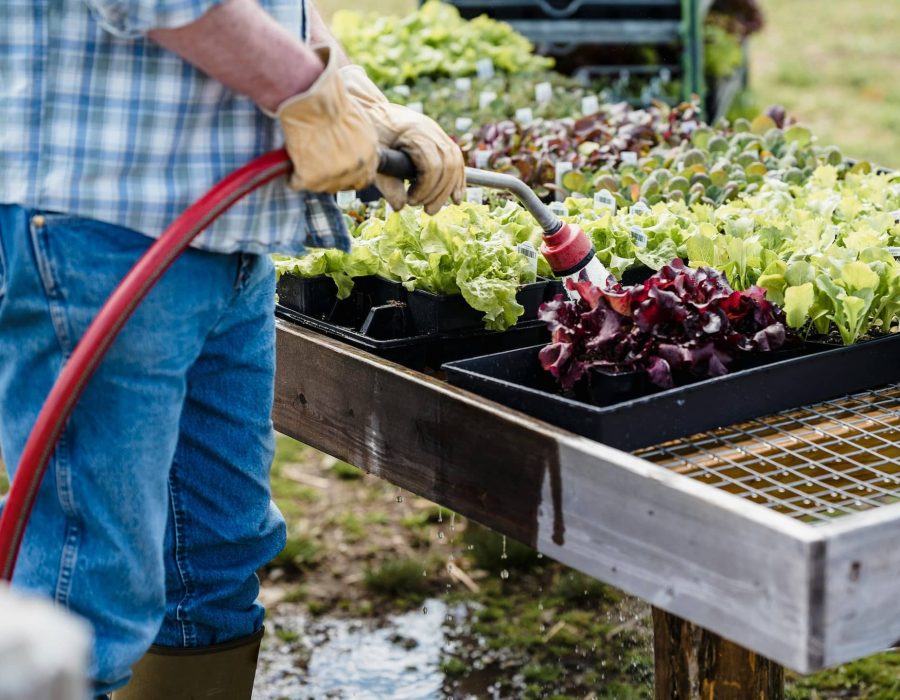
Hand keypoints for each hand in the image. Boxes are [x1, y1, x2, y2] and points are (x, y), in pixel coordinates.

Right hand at [275, 47, 378, 192]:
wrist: (311, 98)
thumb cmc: (329, 100)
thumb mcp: (357, 121)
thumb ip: (358, 141)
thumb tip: (351, 149)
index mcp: (370, 153)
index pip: (365, 178)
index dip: (350, 175)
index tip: (338, 171)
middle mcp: (355, 168)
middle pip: (343, 185)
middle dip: (330, 177)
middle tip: (316, 165)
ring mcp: (334, 175)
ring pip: (320, 186)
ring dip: (311, 176)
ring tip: (302, 160)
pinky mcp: (311, 178)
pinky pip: (297, 183)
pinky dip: (292, 176)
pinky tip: (290, 164)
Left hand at [341, 65, 464, 214]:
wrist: (373, 108)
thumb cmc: (371, 132)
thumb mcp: (375, 158)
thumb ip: (386, 183)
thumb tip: (401, 206)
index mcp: (414, 133)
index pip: (432, 166)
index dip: (425, 189)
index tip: (411, 201)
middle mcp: (431, 130)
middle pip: (448, 166)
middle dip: (439, 193)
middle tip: (426, 211)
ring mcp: (437, 132)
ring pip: (455, 163)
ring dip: (449, 189)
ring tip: (434, 208)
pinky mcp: (439, 137)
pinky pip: (456, 159)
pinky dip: (457, 179)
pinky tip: (456, 197)